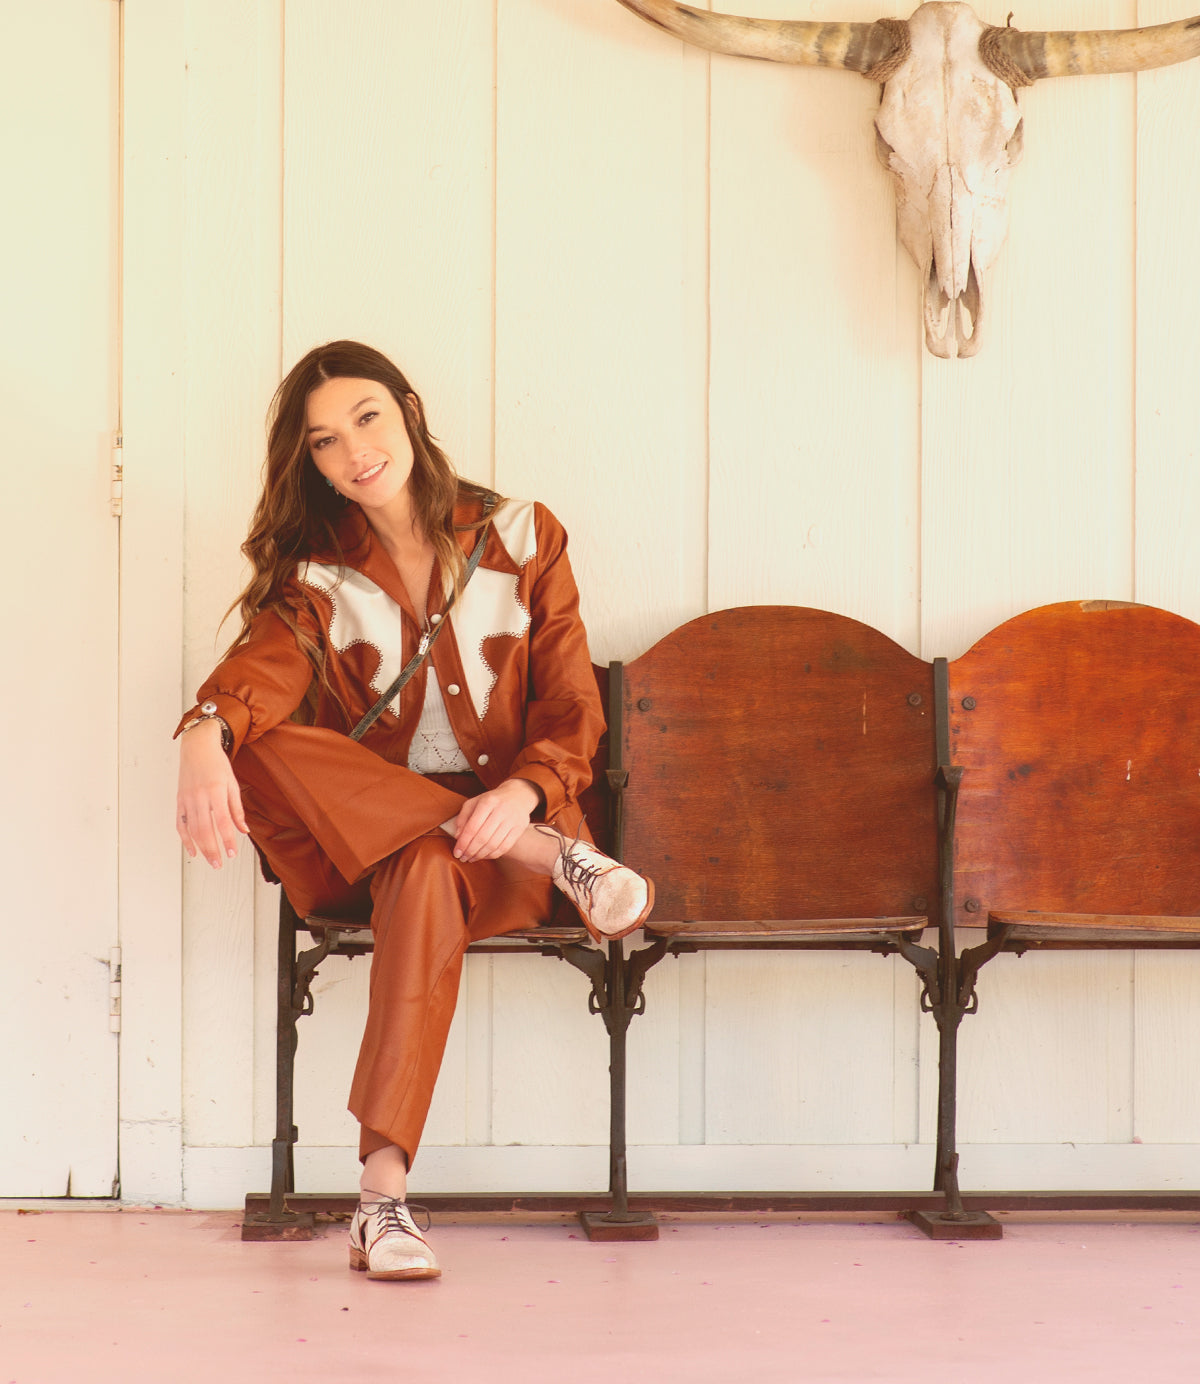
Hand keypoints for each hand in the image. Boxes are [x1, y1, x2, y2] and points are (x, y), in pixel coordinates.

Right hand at [176, 719, 247, 867]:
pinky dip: (185, 839)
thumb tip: (243, 830)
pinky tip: (192, 851)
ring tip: (210, 860)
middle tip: (219, 864)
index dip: (227, 839)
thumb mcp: (232, 783)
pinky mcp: (179, 800)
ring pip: (192, 829)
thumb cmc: (217, 764)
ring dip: (201, 848)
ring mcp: (187, 799)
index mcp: (216, 791)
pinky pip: (181, 823)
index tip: (232, 853)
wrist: (197, 747)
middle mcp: (200, 796)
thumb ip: (237, 809)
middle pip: (205, 829)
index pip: (222, 821)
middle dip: (212, 849)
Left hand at [451, 778, 540, 863]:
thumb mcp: (474, 802)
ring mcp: (512, 820)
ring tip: (472, 858)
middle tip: (463, 858)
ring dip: (480, 855)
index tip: (456, 852)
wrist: (518, 795)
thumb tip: (458, 836)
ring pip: (494, 844)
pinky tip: (484, 856)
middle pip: (483, 837)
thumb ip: (463, 817)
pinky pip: (505, 847)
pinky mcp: (519, 828)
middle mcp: (501, 810)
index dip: (463, 842)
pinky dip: (492, 855)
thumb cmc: (492, 800)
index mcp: (487, 802)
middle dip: (470, 851)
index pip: (472, 827)